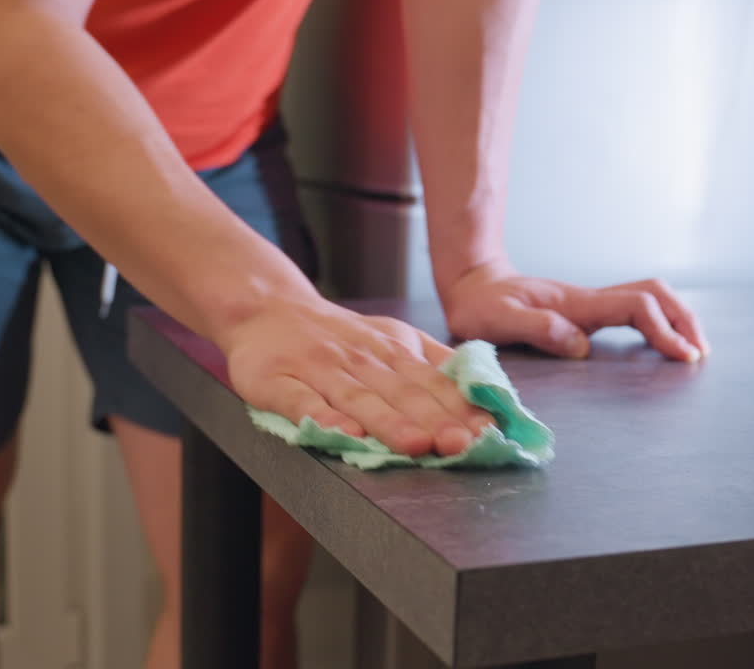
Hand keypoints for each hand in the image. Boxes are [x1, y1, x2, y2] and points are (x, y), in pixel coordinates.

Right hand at [220, 298, 494, 456]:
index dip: (461, 406)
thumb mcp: (391, 336)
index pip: (433, 380)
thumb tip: (485, 387)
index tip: (487, 431)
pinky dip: (325, 419)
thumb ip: (432, 360)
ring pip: (359, 398)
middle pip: (402, 392)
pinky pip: (302, 402)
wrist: (265, 308)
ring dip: (390, 423)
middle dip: (435, 419)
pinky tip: (346, 436)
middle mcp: (360, 358)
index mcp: (392, 349)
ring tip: (416, 445)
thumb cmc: (336, 334)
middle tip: (462, 445)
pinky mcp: (276, 382)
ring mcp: (319, 369)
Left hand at [440, 260, 709, 360]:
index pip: (635, 308)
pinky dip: (658, 322)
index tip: (682, 357)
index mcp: (576, 304)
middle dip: (683, 320)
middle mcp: (589, 300)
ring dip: (676, 318)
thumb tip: (580, 344)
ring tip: (692, 349)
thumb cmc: (480, 307)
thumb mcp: (497, 321)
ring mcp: (590, 304)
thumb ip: (537, 329)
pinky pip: (634, 310)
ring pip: (648, 298)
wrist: (471, 285)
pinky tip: (663, 342)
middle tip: (700, 353)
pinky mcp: (586, 312)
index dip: (663, 330)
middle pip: (654, 294)